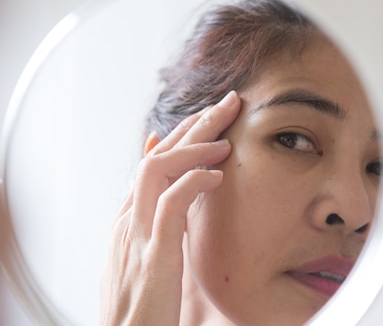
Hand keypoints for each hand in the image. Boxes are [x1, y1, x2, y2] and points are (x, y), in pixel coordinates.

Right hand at [100, 91, 240, 325]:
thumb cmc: (143, 305)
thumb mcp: (151, 257)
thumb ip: (163, 221)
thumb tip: (180, 192)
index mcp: (130, 218)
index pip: (154, 160)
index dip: (184, 134)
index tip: (213, 116)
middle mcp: (129, 220)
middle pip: (158, 154)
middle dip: (194, 124)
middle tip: (228, 103)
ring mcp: (138, 235)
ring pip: (158, 169)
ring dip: (194, 146)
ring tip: (225, 135)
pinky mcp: (153, 256)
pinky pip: (170, 206)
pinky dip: (193, 183)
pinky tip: (217, 174)